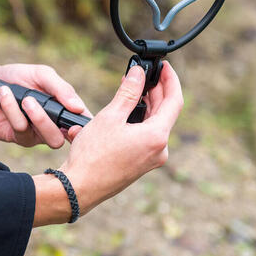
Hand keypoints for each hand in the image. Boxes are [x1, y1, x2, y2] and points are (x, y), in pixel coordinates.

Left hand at [0, 60, 92, 147]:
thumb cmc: (17, 77)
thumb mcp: (41, 75)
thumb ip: (61, 88)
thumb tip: (78, 107)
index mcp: (63, 109)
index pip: (81, 123)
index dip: (84, 129)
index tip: (77, 124)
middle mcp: (52, 125)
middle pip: (63, 138)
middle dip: (54, 123)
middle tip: (49, 108)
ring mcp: (35, 134)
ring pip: (46, 137)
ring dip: (37, 117)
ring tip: (26, 98)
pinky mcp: (17, 136)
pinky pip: (21, 128)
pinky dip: (13, 109)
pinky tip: (5, 93)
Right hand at [32, 61, 183, 224]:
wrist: (80, 187)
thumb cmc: (93, 155)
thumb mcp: (111, 116)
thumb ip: (129, 92)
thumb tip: (138, 74)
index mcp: (157, 137)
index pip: (175, 101)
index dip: (171, 80)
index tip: (165, 67)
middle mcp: (160, 150)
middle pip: (165, 112)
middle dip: (156, 91)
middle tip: (145, 74)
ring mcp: (151, 158)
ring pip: (155, 124)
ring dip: (146, 105)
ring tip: (133, 88)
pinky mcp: (141, 163)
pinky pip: (146, 136)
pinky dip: (140, 121)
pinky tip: (126, 111)